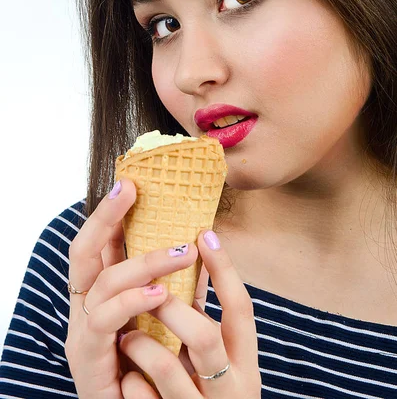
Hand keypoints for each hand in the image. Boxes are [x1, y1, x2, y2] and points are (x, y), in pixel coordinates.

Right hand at [65, 179, 198, 398]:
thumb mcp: (168, 316)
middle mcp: (87, 306)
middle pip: (83, 252)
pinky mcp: (87, 360)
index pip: (101, 244)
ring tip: (180, 253)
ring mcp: (83, 332)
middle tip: (131, 190)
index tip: (131, 183)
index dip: (111, 212)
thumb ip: (175, 284)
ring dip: (141, 261)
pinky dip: (131, 302)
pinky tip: (159, 294)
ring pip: (101, 282)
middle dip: (105, 217)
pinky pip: (104, 321)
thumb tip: (198, 242)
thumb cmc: (155, 366)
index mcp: (105, 293)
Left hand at [118, 230, 261, 397]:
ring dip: (143, 345)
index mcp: (243, 362)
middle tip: (151, 293)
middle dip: (172, 309)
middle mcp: (230, 387)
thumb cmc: (213, 395)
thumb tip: (198, 260)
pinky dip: (134, 384)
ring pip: (169, 369)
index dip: (225, 269)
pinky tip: (128, 378)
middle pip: (206, 337)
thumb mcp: (223, 359)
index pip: (241, 309)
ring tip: (129, 336)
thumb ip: (209, 316)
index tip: (204, 234)